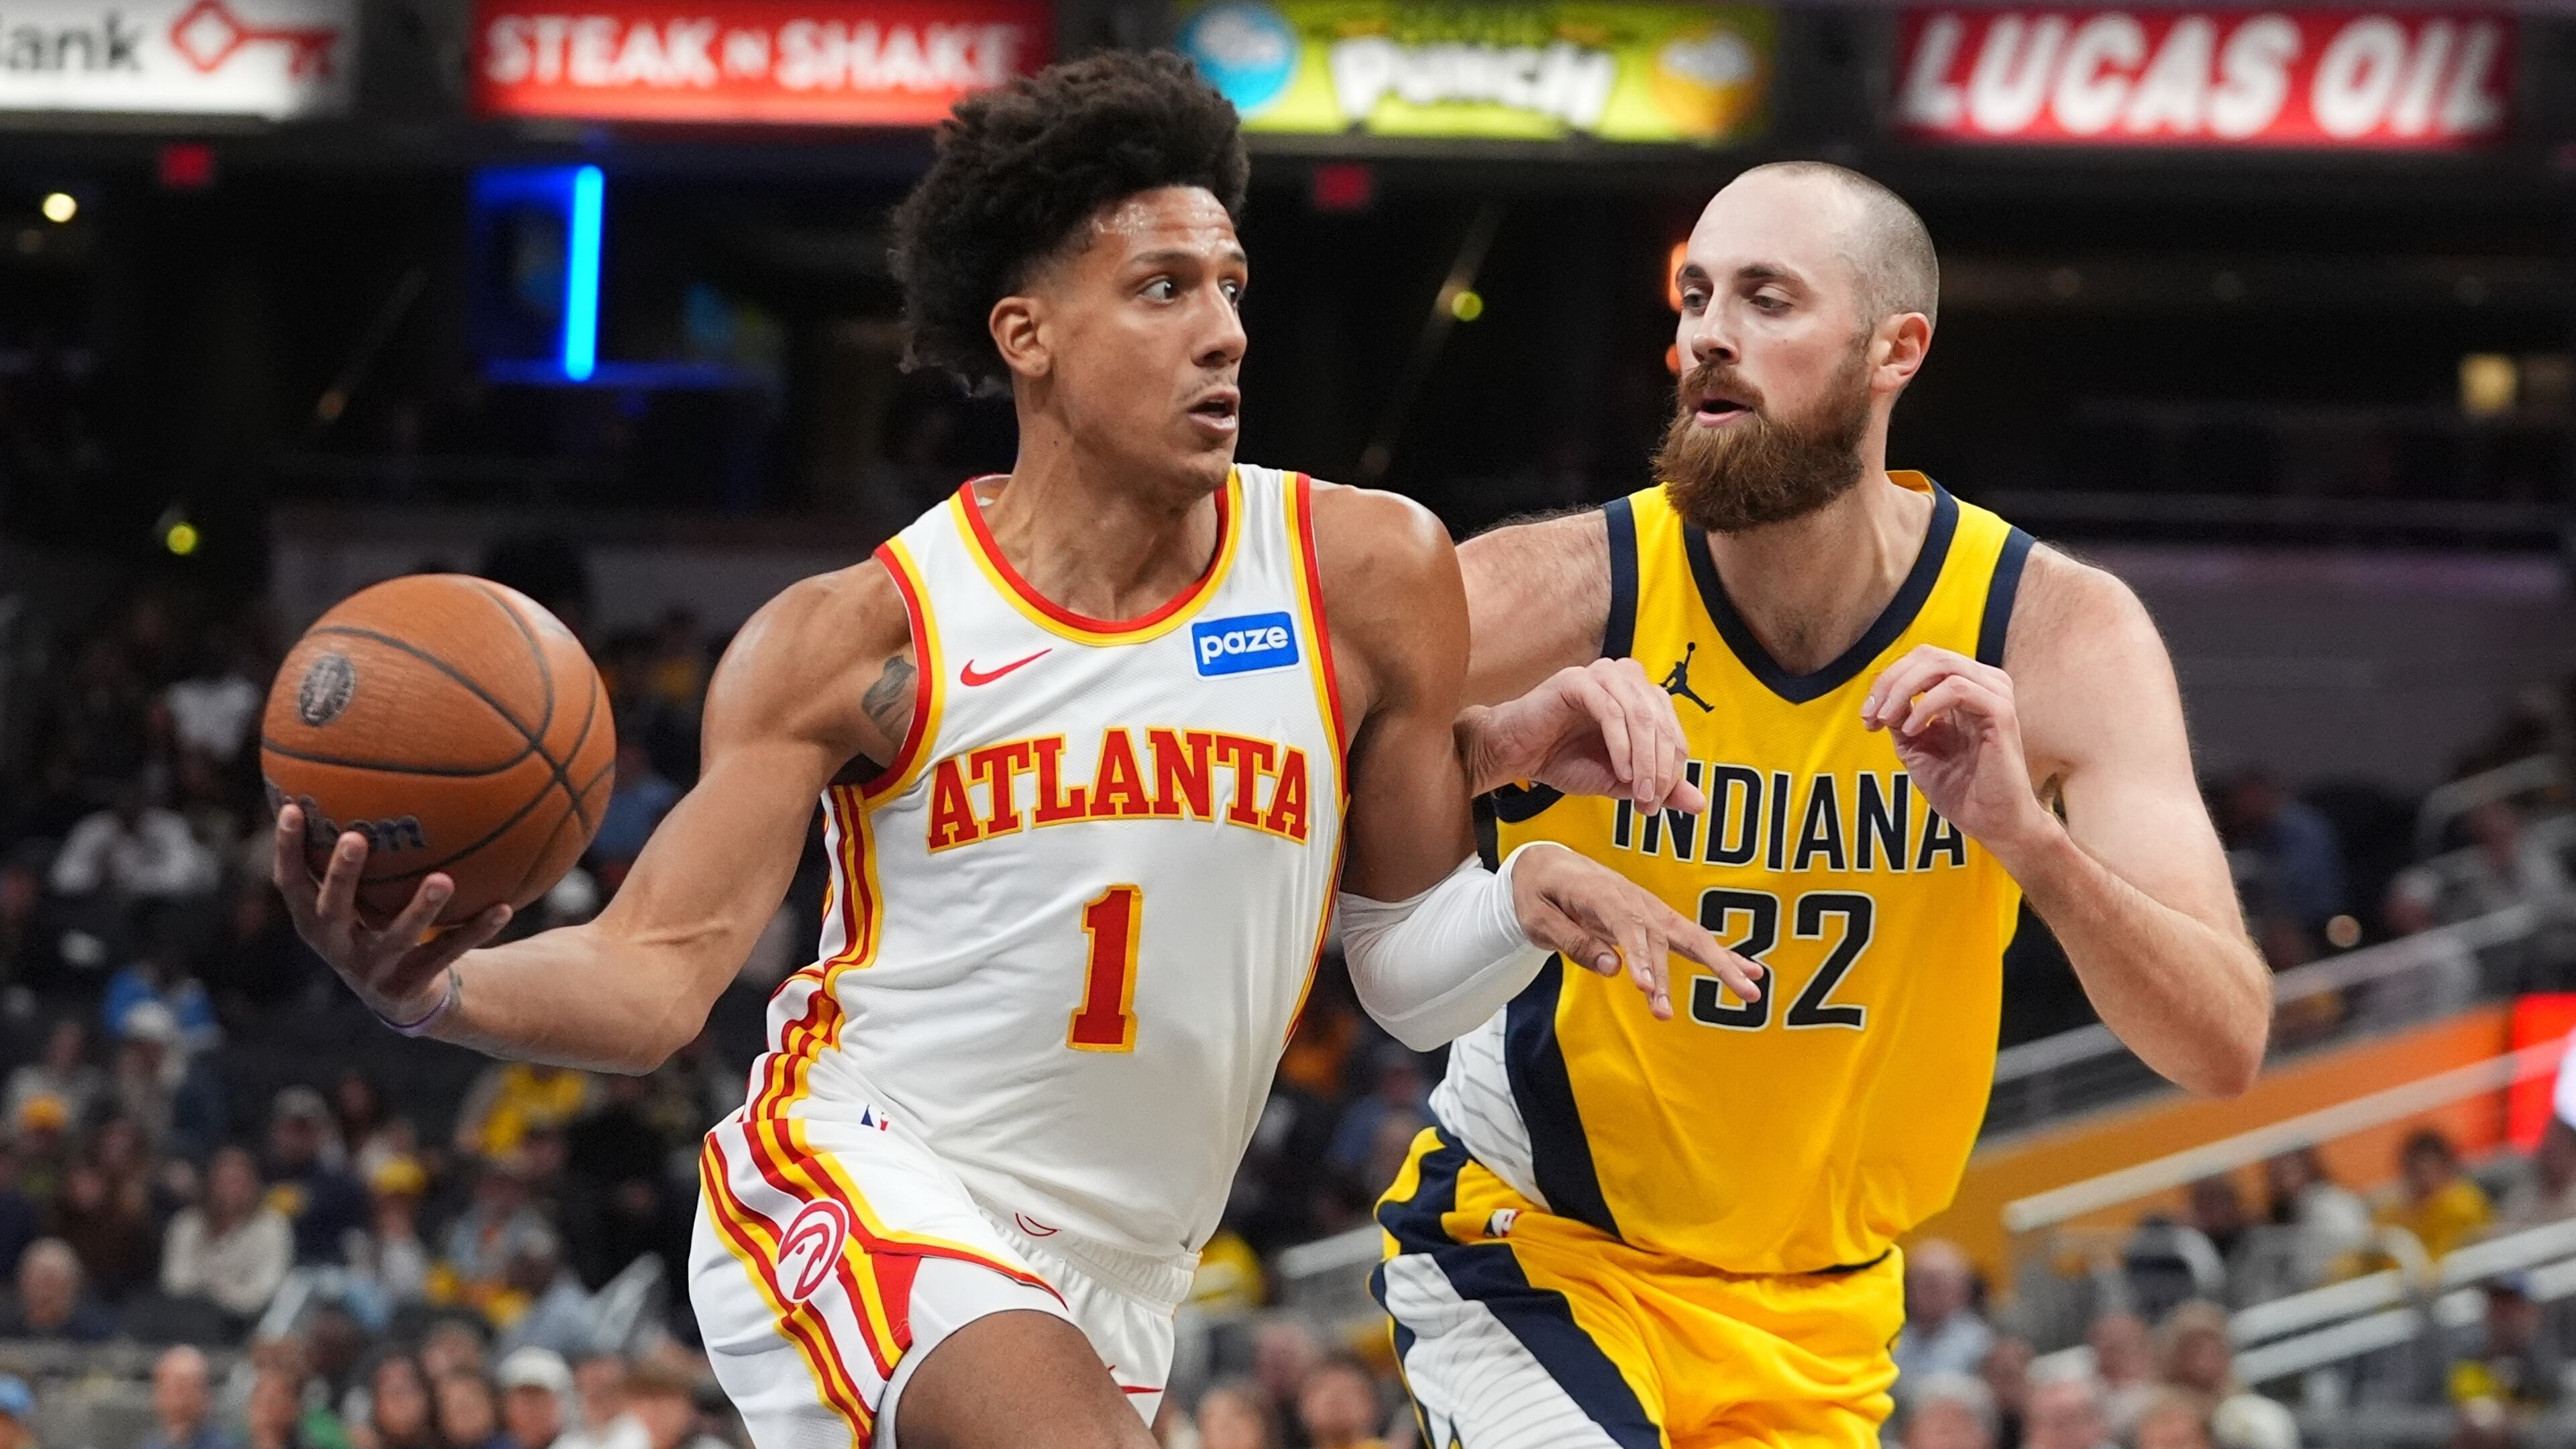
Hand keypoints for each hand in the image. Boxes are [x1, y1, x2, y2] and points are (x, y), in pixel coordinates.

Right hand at [271, 803, 510, 1026]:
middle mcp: (338, 946)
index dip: (287, 849)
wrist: (401, 998)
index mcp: (316, 921)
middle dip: (342, 875)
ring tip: (443, 879)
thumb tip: (360, 779)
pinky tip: (503, 907)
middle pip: (334, 909)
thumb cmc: (375, 927)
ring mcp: (374, 969)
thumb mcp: (358, 899)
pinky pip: (448, 952)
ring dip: (421, 909)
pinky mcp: (410, 985)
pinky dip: (475, 930)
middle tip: (355, 838)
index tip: (292, 808)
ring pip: (398, 936)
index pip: (291, 882)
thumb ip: (354, 856)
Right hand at [1464, 659, 1708, 811]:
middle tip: (1649, 801)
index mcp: (1640, 696)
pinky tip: (1619, 771)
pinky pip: (1611, 711)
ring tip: (1637, 791)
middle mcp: (1626, 678)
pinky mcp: (1577, 681)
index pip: (1673, 731)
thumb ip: (1659, 787)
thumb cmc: (1564, 761)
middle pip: (1662, 722)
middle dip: (1660, 768)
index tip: (1656, 803)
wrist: (1515, 755)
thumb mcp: (1621, 780)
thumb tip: (1700, 804)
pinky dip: (1621, 745)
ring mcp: (1601, 675)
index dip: (1671, 770)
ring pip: (1641, 715)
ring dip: (1645, 759)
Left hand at [1508, 843, 1758, 1020]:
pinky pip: (1689, 937)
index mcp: (1600, 893)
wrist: (1545, 862)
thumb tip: (1613, 968)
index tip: (1644, 987)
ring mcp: (1648, 907)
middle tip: (1715, 999)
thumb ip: (1572, 941)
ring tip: (1750, 993)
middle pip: (1667, 934)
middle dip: (1695, 966)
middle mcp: (1633, 898)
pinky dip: (1719, 954)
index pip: (1626, 927)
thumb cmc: (1537, 892)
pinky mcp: (1655, 918)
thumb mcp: (1539, 918)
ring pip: (1688, 937)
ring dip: (1719, 965)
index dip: (1637, 957)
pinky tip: (1749, 973)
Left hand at [1861, 645, 2056, 860]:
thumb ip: (1900, 717)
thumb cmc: (1960, 788)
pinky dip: (1925, 706)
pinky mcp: (2001, 713)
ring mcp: (1995, 696)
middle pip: (1929, 655)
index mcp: (1966, 687)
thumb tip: (1879, 696)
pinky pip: (1957, 689)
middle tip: (1871, 714)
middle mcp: (1984, 684)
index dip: (1887, 680)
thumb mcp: (1916, 747)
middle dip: (1890, 681)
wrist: (1990, 821)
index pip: (1922, 660)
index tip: (1867, 716)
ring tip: (1887, 721)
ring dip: (1903, 690)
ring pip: (1941, 665)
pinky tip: (1912, 730)